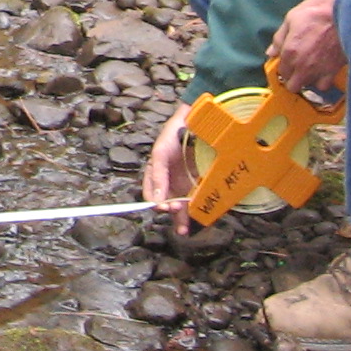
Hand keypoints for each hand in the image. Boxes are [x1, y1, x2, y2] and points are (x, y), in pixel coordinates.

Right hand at [143, 106, 195, 232]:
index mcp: (155, 172)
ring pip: (181, 204)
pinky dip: (196, 210)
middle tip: (176, 212)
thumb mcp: (160, 154)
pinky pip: (196, 199)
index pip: (151, 192)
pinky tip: (198, 218)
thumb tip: (155, 200)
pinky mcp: (199, 182)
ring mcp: (184, 182)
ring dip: (181, 218)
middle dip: (170, 211)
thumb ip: (158, 176)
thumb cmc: (173, 134)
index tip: (162, 207)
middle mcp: (169, 179)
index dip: (155, 202)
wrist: (197, 121)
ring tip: (184, 229)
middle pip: (166, 201)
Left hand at [268, 0, 344, 95]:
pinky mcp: (334, 71)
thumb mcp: (292, 17)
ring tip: (312, 68)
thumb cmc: (319, 11)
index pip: (282, 71)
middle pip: (293, 85)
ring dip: (308, 80)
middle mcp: (302, 65)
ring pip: (308, 86)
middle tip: (298, 67)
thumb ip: (279, 38)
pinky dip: (323, 81)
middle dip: (294, 78)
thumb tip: (271, 52)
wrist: (348, 13)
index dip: (285, 67)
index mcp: (290, 51)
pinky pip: (325, 85)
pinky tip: (324, 71)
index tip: (289, 62)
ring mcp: (319, 70)